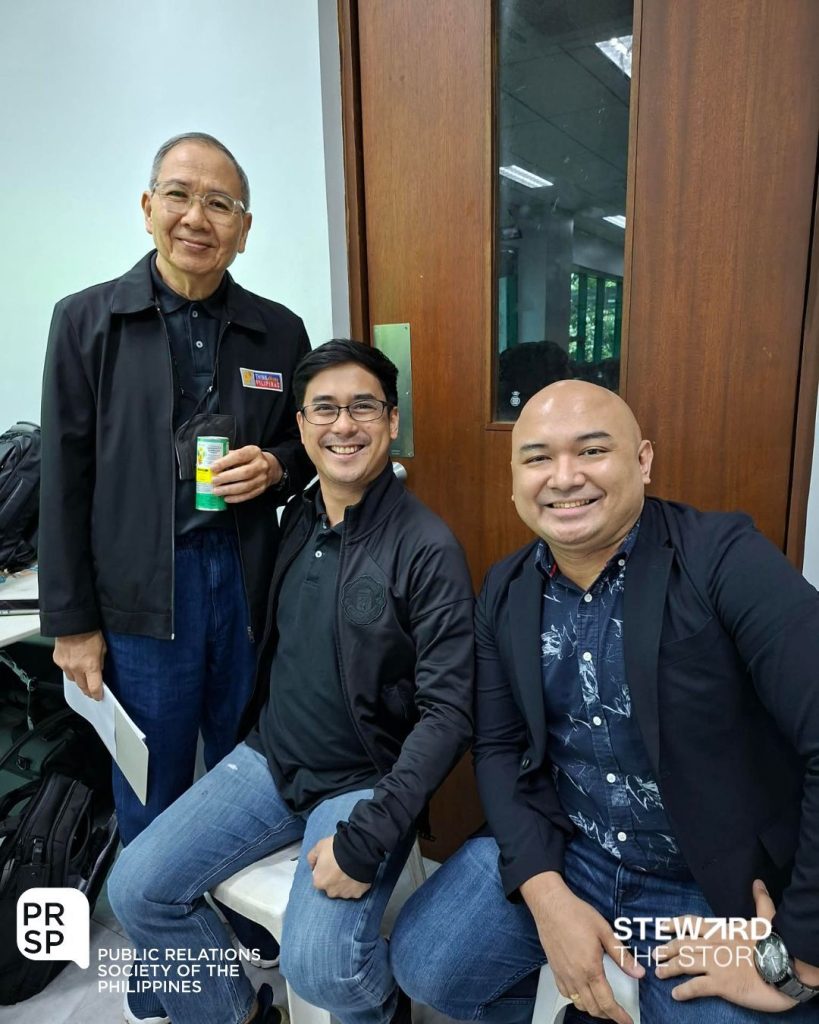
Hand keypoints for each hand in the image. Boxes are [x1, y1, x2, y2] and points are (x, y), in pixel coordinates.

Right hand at [53, 630, 105, 699]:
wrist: (72, 624)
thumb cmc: (89, 633)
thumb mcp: (102, 648)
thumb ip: (100, 662)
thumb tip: (99, 670)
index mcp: (90, 666)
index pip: (94, 688)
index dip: (97, 695)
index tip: (99, 696)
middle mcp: (77, 668)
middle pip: (82, 687)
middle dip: (88, 690)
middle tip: (92, 690)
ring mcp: (66, 665)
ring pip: (72, 680)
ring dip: (78, 679)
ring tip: (83, 675)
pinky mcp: (58, 661)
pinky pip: (64, 670)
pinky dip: (70, 669)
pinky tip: (74, 663)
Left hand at [210, 446, 281, 502]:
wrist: (269, 466)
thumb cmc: (249, 459)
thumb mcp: (242, 452)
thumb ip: (229, 456)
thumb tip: (210, 463)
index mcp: (253, 452)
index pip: (239, 456)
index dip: (225, 462)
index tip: (213, 467)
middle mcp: (260, 465)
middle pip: (244, 473)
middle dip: (226, 478)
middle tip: (213, 481)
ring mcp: (262, 478)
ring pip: (246, 486)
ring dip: (229, 490)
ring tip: (217, 491)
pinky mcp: (261, 489)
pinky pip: (248, 495)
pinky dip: (236, 498)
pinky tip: (226, 498)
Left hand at [306, 836, 370, 899]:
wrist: (357, 851)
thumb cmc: (336, 848)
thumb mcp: (319, 847)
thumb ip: (312, 858)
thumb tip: (312, 865)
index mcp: (319, 881)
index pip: (319, 879)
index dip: (324, 870)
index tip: (330, 863)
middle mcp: (330, 891)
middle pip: (331, 887)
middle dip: (334, 879)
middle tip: (341, 866)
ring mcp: (345, 894)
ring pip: (343, 890)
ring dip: (346, 882)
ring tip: (351, 869)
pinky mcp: (358, 893)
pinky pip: (356, 890)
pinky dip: (357, 884)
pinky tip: (359, 874)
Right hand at [521, 872, 642, 1022]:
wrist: (551, 906)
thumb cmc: (576, 914)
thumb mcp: (604, 931)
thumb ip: (621, 956)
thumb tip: (638, 972)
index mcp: (591, 968)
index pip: (607, 1002)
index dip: (619, 1016)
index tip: (627, 1021)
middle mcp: (575, 976)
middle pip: (593, 1009)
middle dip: (608, 1015)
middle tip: (618, 1013)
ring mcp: (563, 975)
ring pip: (579, 1004)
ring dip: (593, 1008)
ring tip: (603, 1004)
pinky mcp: (555, 970)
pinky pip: (566, 994)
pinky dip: (577, 999)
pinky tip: (583, 992)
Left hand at [654, 880, 795, 1011]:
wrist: (785, 966)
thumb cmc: (776, 943)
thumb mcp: (767, 919)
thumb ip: (760, 902)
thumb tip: (758, 883)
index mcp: (721, 930)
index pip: (691, 924)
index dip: (674, 924)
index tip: (661, 925)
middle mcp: (713, 945)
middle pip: (683, 945)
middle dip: (667, 949)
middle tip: (654, 954)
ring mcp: (715, 964)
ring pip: (684, 964)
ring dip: (669, 969)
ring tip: (659, 973)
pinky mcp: (721, 984)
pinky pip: (696, 987)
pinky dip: (684, 991)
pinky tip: (676, 995)